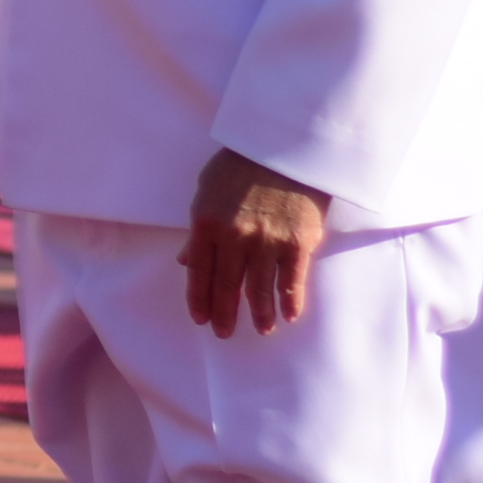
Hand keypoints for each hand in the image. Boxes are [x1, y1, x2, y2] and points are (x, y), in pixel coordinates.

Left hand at [183, 147, 331, 335]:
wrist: (285, 149)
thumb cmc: (239, 167)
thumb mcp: (205, 191)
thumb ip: (197, 230)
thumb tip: (185, 262)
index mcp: (205, 223)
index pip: (199, 272)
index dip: (200, 299)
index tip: (201, 319)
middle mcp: (234, 237)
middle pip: (227, 285)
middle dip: (225, 313)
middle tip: (225, 333)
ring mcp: (267, 242)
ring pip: (259, 288)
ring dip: (260, 313)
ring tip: (262, 328)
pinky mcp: (297, 243)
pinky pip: (292, 280)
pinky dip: (290, 301)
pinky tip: (289, 315)